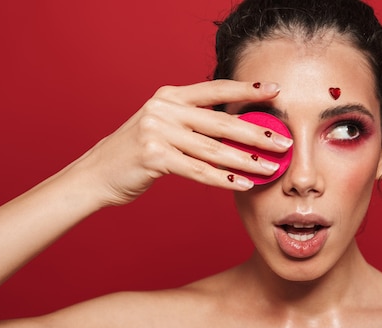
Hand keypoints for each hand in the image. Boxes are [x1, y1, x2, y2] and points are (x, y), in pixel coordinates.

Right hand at [77, 79, 291, 206]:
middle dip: (257, 132)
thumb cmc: (136, 153)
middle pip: (221, 121)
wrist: (97, 174)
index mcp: (169, 97)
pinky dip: (223, 179)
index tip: (274, 90)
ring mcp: (157, 132)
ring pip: (213, 148)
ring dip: (246, 160)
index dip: (246, 90)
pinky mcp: (153, 157)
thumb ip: (193, 123)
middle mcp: (164, 110)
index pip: (215, 89)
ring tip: (271, 167)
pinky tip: (242, 185)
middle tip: (285, 141)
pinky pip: (198, 171)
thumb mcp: (162, 126)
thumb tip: (238, 131)